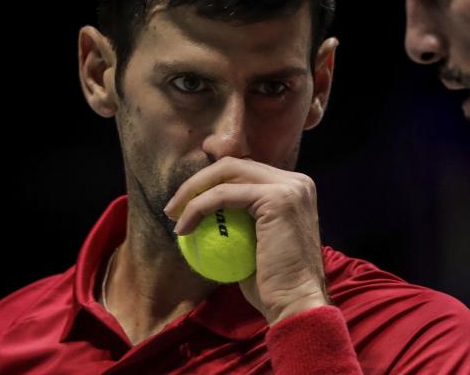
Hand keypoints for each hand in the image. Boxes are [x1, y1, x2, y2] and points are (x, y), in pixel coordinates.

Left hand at [163, 156, 329, 324]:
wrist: (296, 304)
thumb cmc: (273, 286)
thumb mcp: (255, 245)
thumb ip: (241, 222)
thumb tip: (207, 213)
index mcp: (293, 189)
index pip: (243, 173)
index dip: (210, 184)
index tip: (185, 206)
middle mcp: (296, 181)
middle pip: (234, 166)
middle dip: (197, 182)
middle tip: (173, 209)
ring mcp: (289, 187)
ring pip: (226, 173)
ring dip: (192, 192)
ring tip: (173, 216)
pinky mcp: (277, 197)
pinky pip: (223, 195)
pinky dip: (198, 207)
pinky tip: (184, 228)